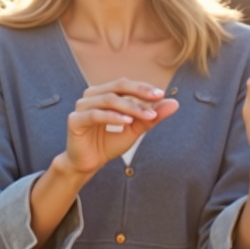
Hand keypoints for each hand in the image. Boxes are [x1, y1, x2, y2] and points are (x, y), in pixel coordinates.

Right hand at [61, 78, 179, 175]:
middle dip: (139, 92)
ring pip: (109, 100)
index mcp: (104, 93)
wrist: (88, 164)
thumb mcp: (134, 130)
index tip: (162, 95)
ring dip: (130, 107)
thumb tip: (174, 102)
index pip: (125, 84)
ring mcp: (81, 106)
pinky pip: (96, 115)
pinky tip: (127, 122)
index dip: (143, 88)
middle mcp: (92, 95)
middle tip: (158, 98)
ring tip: (147, 115)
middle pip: (118, 87)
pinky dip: (113, 117)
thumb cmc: (108, 144)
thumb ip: (150, 117)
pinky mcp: (75, 120)